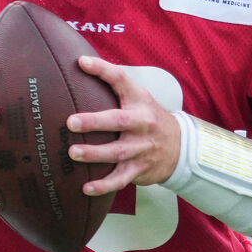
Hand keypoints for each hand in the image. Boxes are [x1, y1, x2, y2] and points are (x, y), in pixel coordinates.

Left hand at [67, 57, 182, 195]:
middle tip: (71, 122)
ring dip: (94, 153)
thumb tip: (80, 66)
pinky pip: (121, 179)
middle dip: (95, 122)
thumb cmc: (149, 119)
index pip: (121, 80)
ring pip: (117, 152)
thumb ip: (116, 88)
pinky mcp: (139, 169)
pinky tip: (87, 189)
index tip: (82, 63)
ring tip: (73, 153)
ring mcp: (142, 147)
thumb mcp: (140, 99)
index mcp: (140, 101)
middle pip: (119, 121)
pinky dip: (104, 185)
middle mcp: (143, 123)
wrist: (180, 147)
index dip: (102, 70)